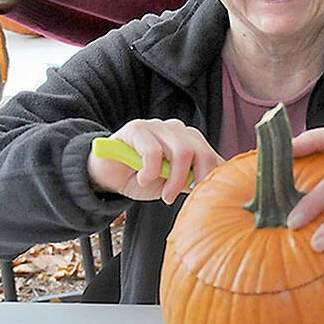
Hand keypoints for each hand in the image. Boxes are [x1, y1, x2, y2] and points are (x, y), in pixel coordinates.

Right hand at [86, 119, 222, 203]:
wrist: (108, 175)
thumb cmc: (142, 178)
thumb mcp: (172, 184)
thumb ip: (191, 180)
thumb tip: (214, 187)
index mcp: (190, 141)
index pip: (212, 155)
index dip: (214, 176)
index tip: (210, 195)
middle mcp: (177, 130)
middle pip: (201, 152)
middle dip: (197, 179)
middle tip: (187, 196)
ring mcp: (158, 126)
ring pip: (181, 151)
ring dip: (175, 179)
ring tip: (165, 195)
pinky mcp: (137, 128)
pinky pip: (153, 150)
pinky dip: (152, 170)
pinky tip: (143, 179)